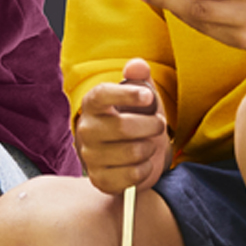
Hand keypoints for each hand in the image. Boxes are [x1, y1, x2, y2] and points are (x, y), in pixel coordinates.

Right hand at [75, 58, 171, 193]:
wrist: (132, 153)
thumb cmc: (136, 117)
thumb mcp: (141, 93)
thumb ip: (139, 76)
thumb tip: (137, 66)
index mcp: (93, 103)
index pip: (102, 94)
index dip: (127, 94)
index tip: (148, 96)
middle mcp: (86, 129)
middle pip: (124, 127)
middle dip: (152, 125)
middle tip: (159, 124)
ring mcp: (90, 156)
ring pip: (133, 152)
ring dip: (150, 147)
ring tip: (148, 143)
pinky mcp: (100, 180)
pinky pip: (134, 175)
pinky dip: (146, 168)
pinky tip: (142, 162)